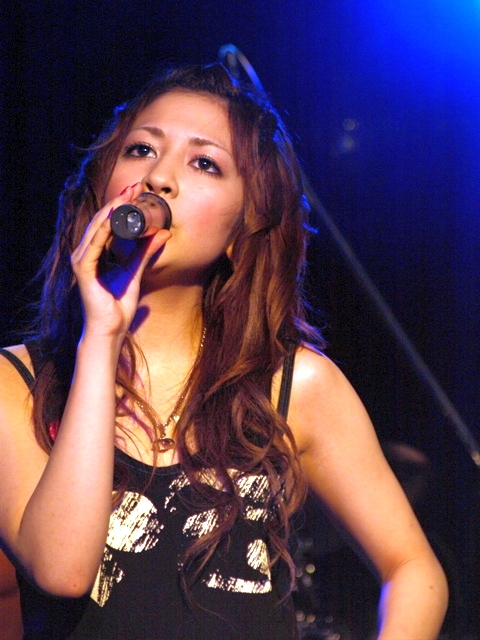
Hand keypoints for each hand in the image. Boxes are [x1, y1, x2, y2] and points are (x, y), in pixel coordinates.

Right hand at [70, 184, 171, 339]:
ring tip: (127, 195)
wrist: (111, 330)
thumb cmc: (119, 306)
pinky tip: (114, 217)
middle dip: (118, 202)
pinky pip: (94, 245)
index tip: (137, 191)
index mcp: (97, 253)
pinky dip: (104, 229)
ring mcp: (83, 262)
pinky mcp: (84, 271)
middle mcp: (86, 254)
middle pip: (102, 221)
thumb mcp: (137, 272)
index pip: (108, 223)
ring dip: (112, 210)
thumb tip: (163, 233)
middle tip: (135, 186)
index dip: (122, 206)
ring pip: (97, 228)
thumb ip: (146, 252)